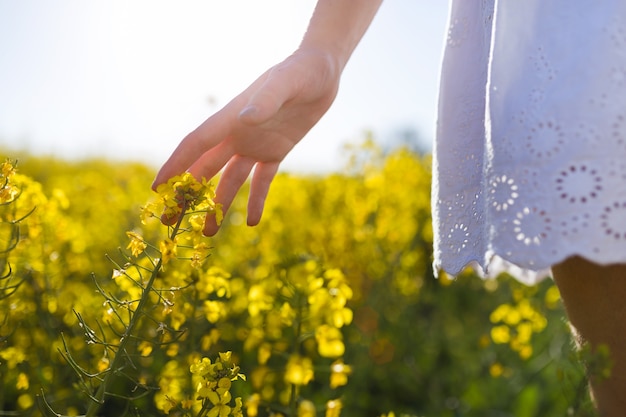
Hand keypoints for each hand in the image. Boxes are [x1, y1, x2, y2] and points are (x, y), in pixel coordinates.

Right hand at [152, 47, 340, 234]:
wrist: (321, 70)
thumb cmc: (300, 70)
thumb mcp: (285, 83)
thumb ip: (266, 101)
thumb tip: (244, 119)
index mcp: (231, 119)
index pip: (196, 146)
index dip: (175, 166)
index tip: (157, 189)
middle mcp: (237, 134)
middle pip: (205, 168)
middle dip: (187, 194)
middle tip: (170, 221)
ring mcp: (255, 144)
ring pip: (230, 180)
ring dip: (219, 204)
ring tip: (208, 232)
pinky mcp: (276, 151)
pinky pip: (262, 180)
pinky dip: (257, 200)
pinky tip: (253, 222)